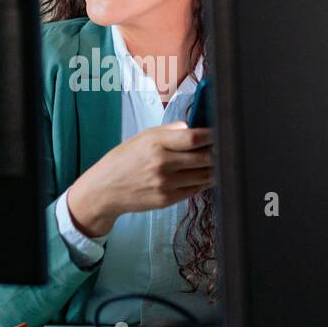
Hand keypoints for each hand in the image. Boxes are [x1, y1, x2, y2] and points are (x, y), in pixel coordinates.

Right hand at [66, 122, 212, 236]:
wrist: (105, 188)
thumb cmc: (125, 160)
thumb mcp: (142, 137)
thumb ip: (170, 131)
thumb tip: (193, 126)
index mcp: (156, 143)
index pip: (194, 138)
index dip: (212, 136)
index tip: (220, 133)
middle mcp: (162, 163)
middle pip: (204, 158)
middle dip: (217, 153)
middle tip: (222, 149)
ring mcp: (165, 183)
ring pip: (203, 176)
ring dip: (214, 169)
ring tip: (215, 163)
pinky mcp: (166, 199)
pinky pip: (194, 190)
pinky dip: (203, 183)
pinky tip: (203, 176)